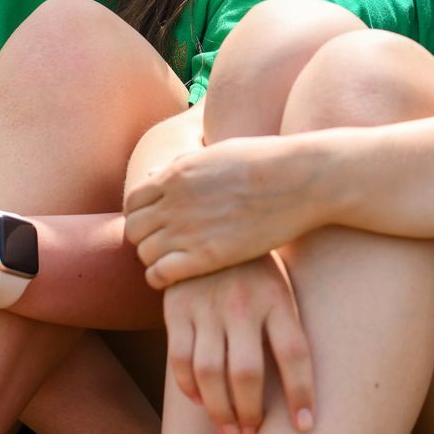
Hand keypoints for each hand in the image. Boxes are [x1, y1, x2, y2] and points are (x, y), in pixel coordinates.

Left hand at [125, 135, 327, 287]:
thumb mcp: (216, 153)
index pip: (133, 201)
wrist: (299, 179)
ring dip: (154, 260)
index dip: (142, 215)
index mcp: (176, 174)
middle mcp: (174, 201)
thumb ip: (181, 165)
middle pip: (134, 229)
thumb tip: (155, 172)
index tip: (160, 224)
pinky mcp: (206, 256)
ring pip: (144, 254)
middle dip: (146, 238)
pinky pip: (159, 275)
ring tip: (176, 262)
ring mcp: (187, 229)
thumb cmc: (266, 163)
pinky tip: (178, 277)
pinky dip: (161, 279)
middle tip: (166, 247)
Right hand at [164, 255, 315, 433]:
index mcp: (276, 295)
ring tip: (230, 428)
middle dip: (251, 412)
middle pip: (247, 372)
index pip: (294, 352)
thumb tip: (303, 380)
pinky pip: (179, 359)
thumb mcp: (280, 280)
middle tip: (254, 432)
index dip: (301, 393)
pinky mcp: (176, 307)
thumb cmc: (254, 264)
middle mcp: (242, 301)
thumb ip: (286, 320)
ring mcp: (206, 304)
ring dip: (219, 410)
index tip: (304, 425)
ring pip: (209, 373)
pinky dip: (189, 388)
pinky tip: (201, 400)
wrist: (207, 217)